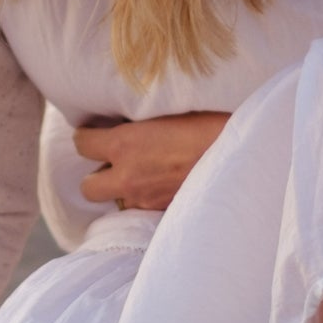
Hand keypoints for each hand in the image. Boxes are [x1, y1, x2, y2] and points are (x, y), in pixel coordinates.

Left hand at [75, 111, 230, 211]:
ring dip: (125, 189)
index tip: (96, 133)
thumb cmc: (210, 123)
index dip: (87, 137)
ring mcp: (145, 199)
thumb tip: (128, 120)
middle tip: (115, 162)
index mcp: (124, 144)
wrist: (241, 154)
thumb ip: (140, 121)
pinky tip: (164, 185)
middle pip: (87, 187)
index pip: (81, 144)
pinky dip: (148, 199)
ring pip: (117, 201)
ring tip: (144, 174)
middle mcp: (127, 175)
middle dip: (97, 175)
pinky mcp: (163, 212)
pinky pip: (144, 209)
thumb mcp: (167, 110)